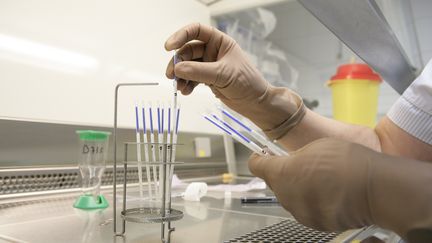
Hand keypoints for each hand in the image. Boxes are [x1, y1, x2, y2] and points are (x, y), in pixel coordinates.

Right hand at [165, 23, 302, 136]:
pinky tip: (186, 91)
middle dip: (178, 63)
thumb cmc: (247, 83)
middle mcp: (213, 51)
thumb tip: (178, 68)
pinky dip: (186, 84)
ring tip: (179, 87)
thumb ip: (199, 71)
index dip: (181, 36)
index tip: (170, 46)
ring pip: (187, 66)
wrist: (255, 103)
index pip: (197, 31)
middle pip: (188, 51)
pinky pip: (191, 78)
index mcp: (220, 42)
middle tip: (171, 75)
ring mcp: (209, 65)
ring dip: (180, 76)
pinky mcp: (207, 79)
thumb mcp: (223, 75)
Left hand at [248, 138, 373, 231]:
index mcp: (281, 173)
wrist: (374, 188)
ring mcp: (300, 213)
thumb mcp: (315, 147)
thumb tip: (291, 162)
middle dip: (284, 173)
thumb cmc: (345, 161)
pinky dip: (314, 202)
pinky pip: (307, 210)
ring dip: (299, 189)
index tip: (265, 154)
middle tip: (302, 164)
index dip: (260, 157)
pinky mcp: (316, 224)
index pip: (256, 166)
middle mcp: (286, 196)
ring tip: (321, 180)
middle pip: (275, 183)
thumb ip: (296, 156)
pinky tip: (330, 194)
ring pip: (291, 198)